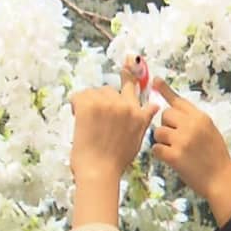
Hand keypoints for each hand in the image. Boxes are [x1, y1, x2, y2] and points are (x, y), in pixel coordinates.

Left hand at [69, 66, 158, 186]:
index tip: (130, 60)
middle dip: (103, 100)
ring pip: (94, 93)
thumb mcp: (137, 139)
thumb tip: (154, 106)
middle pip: (110, 90)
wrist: (99, 170)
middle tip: (95, 112)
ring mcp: (107, 103)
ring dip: (90, 104)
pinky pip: (79, 96)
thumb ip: (143, 120)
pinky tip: (79, 121)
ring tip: (89, 125)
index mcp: (137, 114)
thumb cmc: (116, 161)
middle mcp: (125, 105)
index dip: (129, 75)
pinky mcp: (89, 104)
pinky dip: (76, 106)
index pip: (134, 87)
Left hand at [150, 78, 230, 200]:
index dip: (166, 91)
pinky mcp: (174, 156)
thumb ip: (194, 119)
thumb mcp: (210, 131)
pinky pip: (156, 148)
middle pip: (165, 115)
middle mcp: (191, 125)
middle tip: (176, 139)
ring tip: (175, 150)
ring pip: (158, 132)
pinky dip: (160, 154)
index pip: (179, 101)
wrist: (221, 180)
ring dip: (162, 141)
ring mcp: (182, 140)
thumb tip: (175, 107)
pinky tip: (171, 159)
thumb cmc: (215, 157)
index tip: (156, 81)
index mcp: (201, 118)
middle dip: (166, 125)